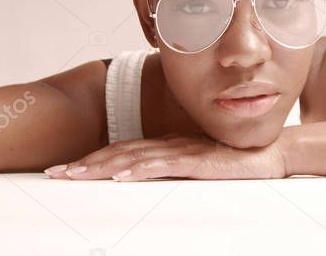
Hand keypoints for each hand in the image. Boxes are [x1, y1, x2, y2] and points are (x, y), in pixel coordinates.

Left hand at [44, 133, 287, 181]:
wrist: (271, 154)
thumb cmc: (235, 163)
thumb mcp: (195, 167)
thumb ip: (172, 170)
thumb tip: (143, 181)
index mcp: (165, 146)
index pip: (120, 151)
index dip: (91, 159)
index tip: (64, 170)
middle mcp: (167, 145)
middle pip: (118, 153)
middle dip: (84, 163)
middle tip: (55, 174)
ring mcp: (181, 151)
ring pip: (132, 158)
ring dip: (100, 167)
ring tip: (75, 175)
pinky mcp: (196, 161)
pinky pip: (162, 165)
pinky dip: (137, 170)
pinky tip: (120, 176)